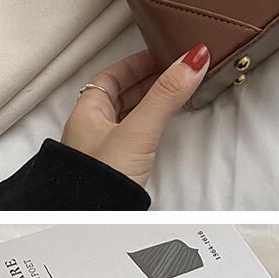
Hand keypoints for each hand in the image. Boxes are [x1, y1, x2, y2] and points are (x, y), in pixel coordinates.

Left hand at [62, 42, 209, 183]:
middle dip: (148, 80)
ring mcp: (103, 149)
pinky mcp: (116, 169)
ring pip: (128, 115)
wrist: (92, 223)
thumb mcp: (138, 129)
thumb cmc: (100, 179)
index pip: (111, 75)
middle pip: (121, 94)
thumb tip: (191, 59)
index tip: (160, 55)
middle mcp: (92, 128)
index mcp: (87, 111)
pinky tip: (162, 127)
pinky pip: (134, 135)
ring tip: (174, 94)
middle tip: (174, 71)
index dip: (136, 63)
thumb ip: (166, 94)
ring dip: (150, 103)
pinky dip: (150, 124)